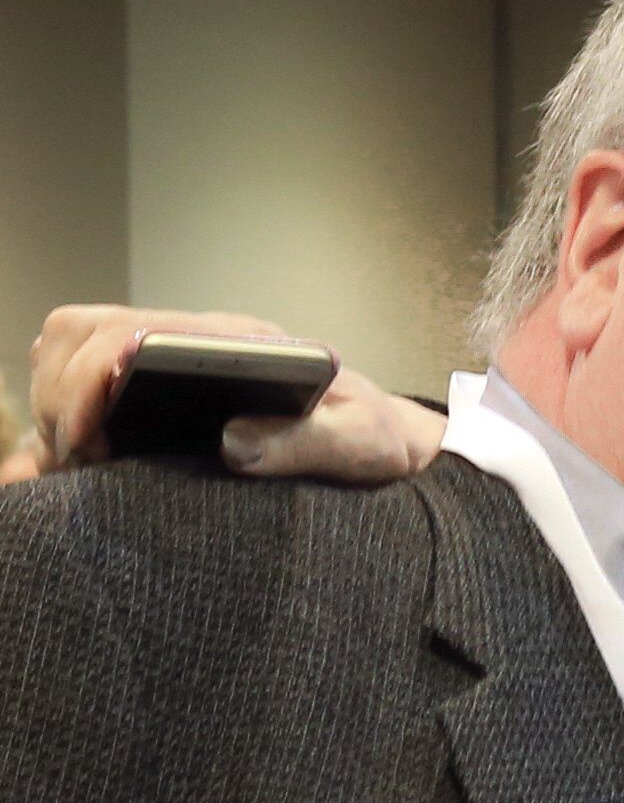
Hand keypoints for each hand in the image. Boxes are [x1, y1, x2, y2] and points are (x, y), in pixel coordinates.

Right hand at [25, 305, 446, 481]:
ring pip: (71, 354)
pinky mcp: (162, 395)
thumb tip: (233, 444)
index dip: (85, 381)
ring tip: (76, 467)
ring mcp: (169, 364)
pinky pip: (85, 392)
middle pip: (78, 335)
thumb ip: (309, 443)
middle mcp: (189, 341)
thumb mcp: (364, 443)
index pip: (123, 332)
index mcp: (233, 341)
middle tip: (79, 461)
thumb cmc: (378, 437)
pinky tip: (70, 469)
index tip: (87, 441)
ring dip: (55, 407)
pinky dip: (63, 425)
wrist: (390, 434)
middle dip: (58, 396)